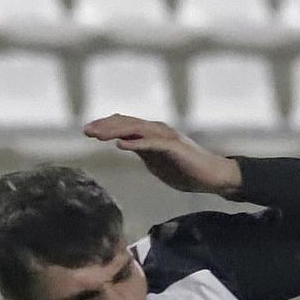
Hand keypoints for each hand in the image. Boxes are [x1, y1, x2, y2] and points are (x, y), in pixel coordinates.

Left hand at [84, 116, 242, 196]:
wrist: (214, 176)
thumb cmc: (186, 169)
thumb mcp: (156, 160)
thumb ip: (141, 150)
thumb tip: (123, 144)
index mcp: (153, 133)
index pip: (125, 125)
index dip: (106, 126)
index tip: (88, 131)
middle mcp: (158, 130)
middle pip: (127, 124)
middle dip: (105, 126)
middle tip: (85, 130)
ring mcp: (166, 137)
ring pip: (137, 130)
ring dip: (116, 131)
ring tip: (98, 135)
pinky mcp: (174, 147)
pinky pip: (152, 143)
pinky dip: (136, 142)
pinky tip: (121, 145)